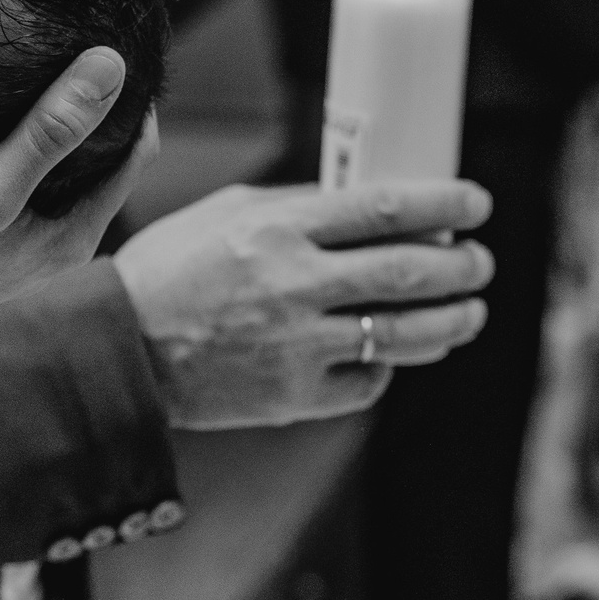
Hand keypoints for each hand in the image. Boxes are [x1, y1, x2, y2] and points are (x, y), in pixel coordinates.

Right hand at [0, 48, 155, 359]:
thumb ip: (49, 133)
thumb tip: (112, 65)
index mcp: (71, 236)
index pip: (137, 151)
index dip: (132, 95)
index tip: (114, 38)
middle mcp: (51, 238)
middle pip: (96, 153)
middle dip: (91, 99)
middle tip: (78, 33)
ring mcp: (12, 234)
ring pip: (51, 159)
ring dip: (48, 113)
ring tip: (38, 50)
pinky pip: (11, 166)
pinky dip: (10, 130)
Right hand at [112, 181, 493, 429]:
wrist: (118, 351)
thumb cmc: (170, 271)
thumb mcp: (227, 213)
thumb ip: (298, 205)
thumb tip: (369, 202)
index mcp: (278, 230)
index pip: (385, 208)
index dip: (444, 205)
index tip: (476, 204)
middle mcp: (294, 286)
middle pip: (411, 272)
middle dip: (463, 266)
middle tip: (480, 261)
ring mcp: (298, 346)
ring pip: (405, 334)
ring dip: (452, 321)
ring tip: (469, 311)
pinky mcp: (294, 397)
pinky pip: (367, 382)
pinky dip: (388, 366)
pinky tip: (393, 351)